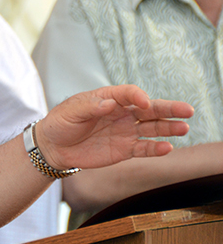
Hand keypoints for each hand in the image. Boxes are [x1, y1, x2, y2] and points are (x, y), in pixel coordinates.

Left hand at [36, 85, 192, 170]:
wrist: (54, 146)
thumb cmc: (60, 123)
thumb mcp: (70, 111)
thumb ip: (90, 107)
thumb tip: (110, 104)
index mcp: (108, 98)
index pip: (129, 94)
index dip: (138, 97)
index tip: (144, 102)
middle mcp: (122, 113)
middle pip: (149, 109)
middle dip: (169, 109)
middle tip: (188, 110)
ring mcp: (125, 131)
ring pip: (152, 128)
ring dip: (168, 128)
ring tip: (184, 128)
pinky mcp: (124, 149)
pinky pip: (144, 148)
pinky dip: (155, 148)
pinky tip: (167, 148)